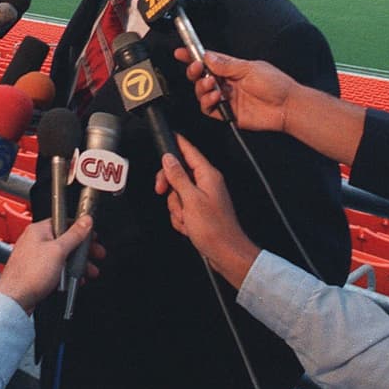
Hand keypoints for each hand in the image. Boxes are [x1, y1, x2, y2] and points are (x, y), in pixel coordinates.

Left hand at [0, 215, 97, 313]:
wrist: (15, 299)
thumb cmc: (29, 275)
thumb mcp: (59, 251)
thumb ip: (75, 235)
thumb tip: (86, 220)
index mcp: (39, 230)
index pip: (64, 222)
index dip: (80, 229)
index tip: (91, 236)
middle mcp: (35, 240)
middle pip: (65, 240)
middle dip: (82, 250)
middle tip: (94, 254)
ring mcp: (35, 256)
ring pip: (61, 256)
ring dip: (76, 264)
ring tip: (88, 271)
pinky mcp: (35, 271)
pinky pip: (55, 268)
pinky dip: (65, 273)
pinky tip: (73, 279)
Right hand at [154, 134, 259, 288]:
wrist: (225, 253)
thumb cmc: (214, 229)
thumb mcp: (191, 199)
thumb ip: (178, 177)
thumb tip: (168, 159)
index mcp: (207, 175)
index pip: (189, 151)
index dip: (176, 143)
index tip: (166, 135)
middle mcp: (206, 183)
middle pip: (178, 173)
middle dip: (170, 187)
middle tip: (162, 191)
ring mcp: (203, 197)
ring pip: (177, 193)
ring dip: (176, 208)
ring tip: (186, 218)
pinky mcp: (200, 211)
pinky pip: (182, 208)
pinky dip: (181, 218)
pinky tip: (188, 226)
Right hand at [175, 48, 293, 132]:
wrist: (286, 106)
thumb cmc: (275, 84)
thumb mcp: (250, 68)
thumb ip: (226, 65)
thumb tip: (207, 56)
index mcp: (232, 68)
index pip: (208, 60)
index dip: (193, 55)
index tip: (180, 53)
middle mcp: (226, 82)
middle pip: (201, 76)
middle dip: (194, 71)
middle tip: (196, 68)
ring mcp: (226, 97)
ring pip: (201, 92)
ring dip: (201, 87)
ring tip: (212, 85)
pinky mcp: (227, 112)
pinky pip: (208, 108)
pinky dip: (207, 102)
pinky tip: (215, 97)